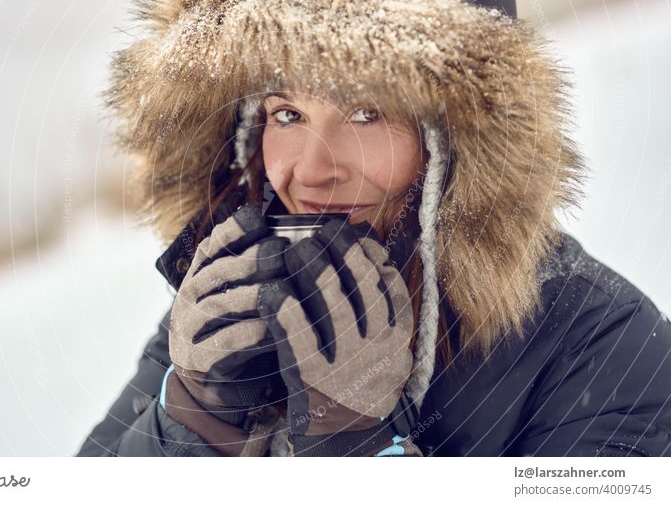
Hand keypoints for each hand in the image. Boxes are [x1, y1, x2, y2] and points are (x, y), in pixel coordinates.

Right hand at [165, 204, 288, 454]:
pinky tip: (273, 329)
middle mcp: (190, 296)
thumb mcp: (247, 293)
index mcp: (202, 274)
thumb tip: (303, 239)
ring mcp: (188, 328)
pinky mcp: (196, 359)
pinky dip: (249, 335)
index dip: (234, 229)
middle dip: (251, 259)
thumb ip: (262, 269)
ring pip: (217, 305)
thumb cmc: (245, 328)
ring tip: (281, 289)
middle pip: (218, 271)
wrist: (220, 383)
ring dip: (251, 295)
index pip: (213, 244)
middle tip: (283, 252)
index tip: (261, 218)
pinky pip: (222, 343)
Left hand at [258, 219, 415, 455]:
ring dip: (316, 275)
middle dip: (341, 254)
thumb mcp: (385, 346)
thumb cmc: (361, 378)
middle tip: (321, 233)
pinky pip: (301, 343)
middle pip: (363, 291)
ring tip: (298, 249)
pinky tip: (273, 293)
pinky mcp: (316, 382)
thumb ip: (383, 306)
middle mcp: (379, 350)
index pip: (389, 286)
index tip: (351, 234)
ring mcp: (349, 366)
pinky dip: (287, 316)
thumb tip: (374, 254)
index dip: (369, 255)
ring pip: (336, 311)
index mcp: (397, 338)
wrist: (349, 436)